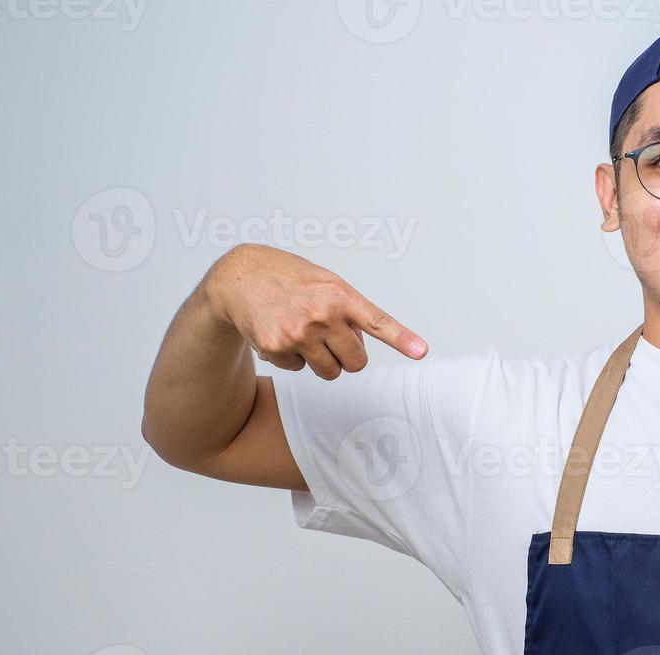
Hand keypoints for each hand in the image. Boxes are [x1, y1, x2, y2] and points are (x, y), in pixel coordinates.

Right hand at [203, 243, 427, 377]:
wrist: (237, 278)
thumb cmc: (288, 278)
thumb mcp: (324, 282)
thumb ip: (348, 309)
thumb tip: (361, 342)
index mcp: (339, 295)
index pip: (377, 321)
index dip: (401, 338)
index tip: (421, 351)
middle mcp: (321, 315)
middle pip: (356, 362)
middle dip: (348, 357)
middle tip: (331, 339)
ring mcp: (299, 334)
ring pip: (331, 372)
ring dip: (323, 362)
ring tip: (305, 336)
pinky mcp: (276, 349)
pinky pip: (299, 370)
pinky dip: (293, 358)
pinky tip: (279, 333)